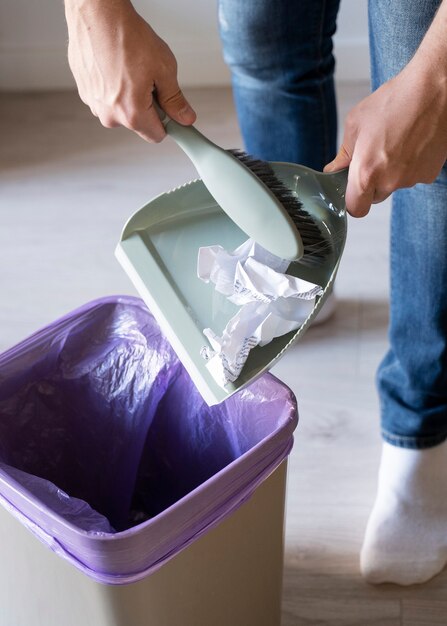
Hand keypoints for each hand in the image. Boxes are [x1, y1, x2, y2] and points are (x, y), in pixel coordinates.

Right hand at [64, 0, 195, 141]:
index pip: (157, 136)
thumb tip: (185, 118)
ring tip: (129, 69)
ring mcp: (94, 104)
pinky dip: (112, 86)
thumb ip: (175, 100)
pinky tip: (115, 66)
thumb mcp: (163, 70)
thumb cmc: (128, 37)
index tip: (173, 114)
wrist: (98, 14)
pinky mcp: (84, 91)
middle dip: (147, 106)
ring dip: (129, 96)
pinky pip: (106, 97)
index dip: (168, 123)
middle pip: (138, 123)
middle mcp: (109, 115)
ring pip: (121, 109)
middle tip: (148, 79)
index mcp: (131, 114)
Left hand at [324, 57, 446, 216]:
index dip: (352, 200)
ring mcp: (412, 179)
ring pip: (394, 185)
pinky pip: (413, 176)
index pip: (355, 209)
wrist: (434, 90)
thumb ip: (343, 155)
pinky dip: (410, 165)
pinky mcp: (429, 173)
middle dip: (371, 182)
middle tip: (374, 155)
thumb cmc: (394, 101)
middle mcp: (390, 181)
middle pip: (375, 196)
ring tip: (395, 142)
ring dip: (391, 171)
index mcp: (366, 172)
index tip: (351, 188)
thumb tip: (334, 170)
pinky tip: (411, 143)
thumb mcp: (356, 124)